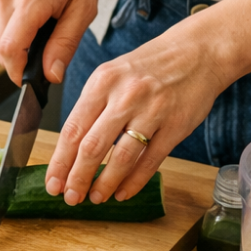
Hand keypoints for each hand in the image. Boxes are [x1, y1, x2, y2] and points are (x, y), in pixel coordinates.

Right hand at [0, 0, 99, 86]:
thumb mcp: (83, 6)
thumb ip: (65, 43)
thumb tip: (51, 75)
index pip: (10, 50)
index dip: (19, 73)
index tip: (32, 82)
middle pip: (3, 50)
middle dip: (25, 59)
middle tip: (50, 45)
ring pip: (0, 41)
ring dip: (21, 43)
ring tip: (44, 21)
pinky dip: (14, 30)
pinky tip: (31, 12)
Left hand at [45, 20, 228, 203]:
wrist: (198, 52)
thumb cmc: (150, 66)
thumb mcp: (112, 74)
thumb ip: (92, 106)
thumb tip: (71, 148)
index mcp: (102, 82)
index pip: (72, 129)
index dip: (60, 161)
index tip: (52, 182)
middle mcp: (125, 96)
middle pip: (92, 146)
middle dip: (77, 177)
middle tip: (71, 197)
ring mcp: (152, 111)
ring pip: (121, 157)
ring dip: (105, 183)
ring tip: (96, 197)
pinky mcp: (175, 126)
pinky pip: (150, 160)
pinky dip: (134, 181)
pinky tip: (123, 192)